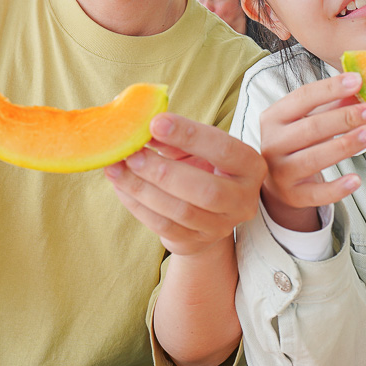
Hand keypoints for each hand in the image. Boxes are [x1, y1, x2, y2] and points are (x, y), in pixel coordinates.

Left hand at [104, 114, 265, 255]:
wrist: (209, 211)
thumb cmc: (204, 167)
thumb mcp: (200, 148)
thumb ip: (178, 138)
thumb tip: (143, 128)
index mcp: (250, 167)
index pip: (223, 149)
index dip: (190, 135)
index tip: (155, 122)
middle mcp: (242, 200)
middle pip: (205, 190)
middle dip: (162, 171)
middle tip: (130, 153)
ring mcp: (221, 226)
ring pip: (180, 211)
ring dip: (142, 188)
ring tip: (116, 168)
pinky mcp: (196, 242)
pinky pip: (163, 226)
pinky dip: (137, 205)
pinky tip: (120, 187)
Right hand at [258, 72, 365, 231]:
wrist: (276, 182)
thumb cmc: (297, 142)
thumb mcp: (308, 119)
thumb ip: (332, 104)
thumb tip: (361, 89)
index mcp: (274, 117)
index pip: (302, 97)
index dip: (330, 88)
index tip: (358, 80)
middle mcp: (273, 143)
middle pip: (312, 127)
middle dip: (346, 118)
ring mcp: (280, 171)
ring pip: (314, 158)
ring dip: (345, 145)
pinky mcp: (292, 195)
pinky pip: (316, 193)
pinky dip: (336, 188)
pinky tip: (356, 179)